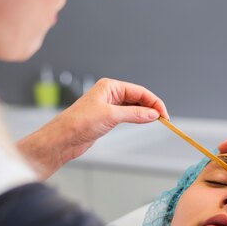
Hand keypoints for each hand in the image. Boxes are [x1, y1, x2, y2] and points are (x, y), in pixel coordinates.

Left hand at [17, 78, 167, 178]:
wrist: (63, 139)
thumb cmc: (79, 123)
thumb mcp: (111, 116)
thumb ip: (134, 114)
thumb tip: (153, 114)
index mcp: (109, 87)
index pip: (138, 91)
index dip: (153, 101)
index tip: (164, 113)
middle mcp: (109, 94)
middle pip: (137, 97)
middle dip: (151, 106)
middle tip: (163, 118)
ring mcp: (108, 106)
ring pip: (133, 106)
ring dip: (144, 113)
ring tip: (156, 120)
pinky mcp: (106, 118)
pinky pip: (127, 115)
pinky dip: (137, 118)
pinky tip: (143, 122)